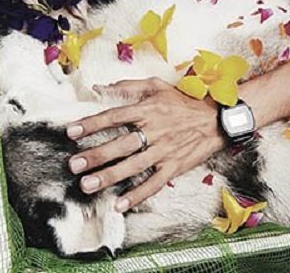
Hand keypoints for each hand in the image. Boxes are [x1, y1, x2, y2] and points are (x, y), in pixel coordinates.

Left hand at [66, 78, 226, 211]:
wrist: (217, 119)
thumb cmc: (185, 103)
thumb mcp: (159, 86)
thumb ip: (129, 85)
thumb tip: (100, 87)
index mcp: (149, 110)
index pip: (115, 116)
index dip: (92, 124)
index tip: (71, 132)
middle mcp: (155, 131)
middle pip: (121, 144)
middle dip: (96, 155)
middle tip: (74, 164)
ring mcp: (164, 150)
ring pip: (134, 165)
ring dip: (109, 176)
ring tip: (87, 185)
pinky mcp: (174, 166)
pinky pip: (154, 182)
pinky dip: (137, 194)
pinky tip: (120, 204)